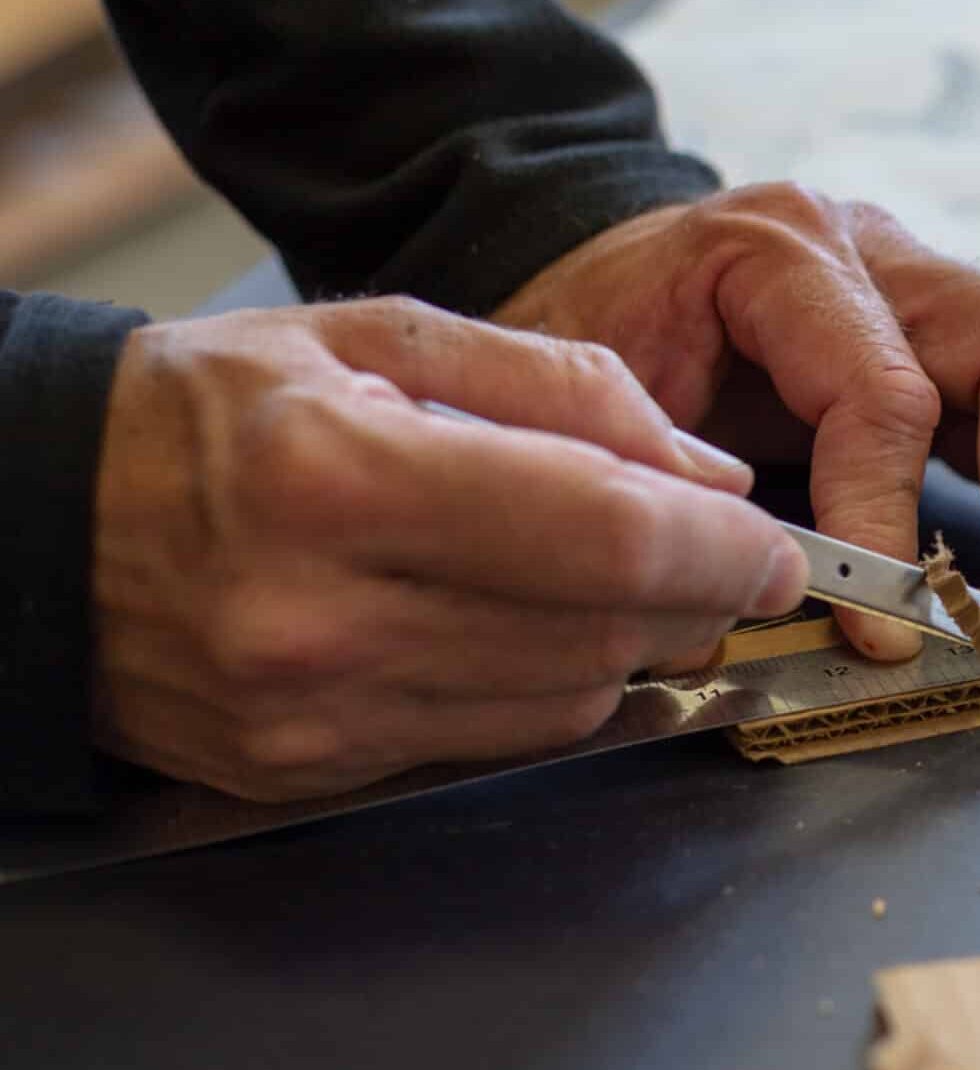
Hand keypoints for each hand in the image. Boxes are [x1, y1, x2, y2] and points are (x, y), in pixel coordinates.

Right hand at [91, 299, 807, 801]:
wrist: (42, 519)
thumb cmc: (212, 409)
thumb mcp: (378, 337)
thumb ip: (562, 389)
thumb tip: (710, 473)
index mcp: (339, 477)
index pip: (598, 532)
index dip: (717, 544)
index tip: (778, 540)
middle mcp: (321, 615)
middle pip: (598, 630)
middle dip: (695, 593)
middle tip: (725, 551)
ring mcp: (310, 711)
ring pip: (566, 701)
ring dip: (635, 643)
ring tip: (631, 575)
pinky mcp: (308, 768)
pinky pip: (496, 742)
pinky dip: (555, 688)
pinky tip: (539, 624)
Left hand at [493, 183, 979, 654]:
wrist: (592, 270)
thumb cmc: (577, 336)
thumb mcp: (572, 395)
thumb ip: (656, 474)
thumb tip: (762, 583)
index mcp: (778, 251)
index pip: (882, 389)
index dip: (892, 515)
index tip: (888, 627)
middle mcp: (879, 251)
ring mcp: (932, 286)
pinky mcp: (959, 337)